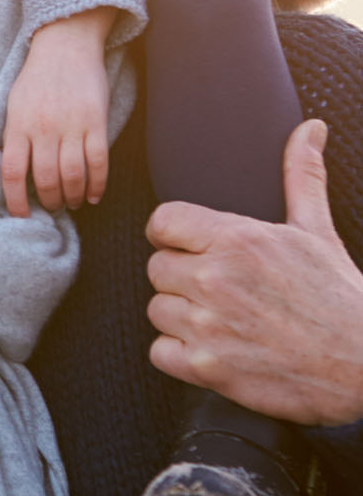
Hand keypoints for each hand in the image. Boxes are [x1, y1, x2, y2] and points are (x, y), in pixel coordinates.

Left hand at [1, 8, 113, 216]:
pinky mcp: (96, 122)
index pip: (11, 172)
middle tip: (53, 207)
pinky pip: (99, 162)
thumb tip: (13, 173)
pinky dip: (98, 185)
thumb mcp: (14, 104)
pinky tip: (94, 195)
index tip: (21, 216)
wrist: (65, 46)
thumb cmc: (36, 79)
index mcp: (18, 124)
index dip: (15, 200)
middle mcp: (43, 128)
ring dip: (73, 196)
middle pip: (45, 178)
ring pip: (73, 175)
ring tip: (72, 203)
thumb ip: (14, 136)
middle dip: (50, 201)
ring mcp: (71, 125)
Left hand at [146, 119, 362, 426]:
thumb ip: (301, 175)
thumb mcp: (317, 231)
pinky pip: (160, 352)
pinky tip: (215, 350)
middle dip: (182, 278)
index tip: (195, 249)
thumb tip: (310, 127)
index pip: (161, 222)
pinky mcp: (208, 368)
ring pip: (157, 309)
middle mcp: (215, 278)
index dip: (175, 237)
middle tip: (220, 291)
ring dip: (182, 317)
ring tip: (223, 320)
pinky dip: (180, 355)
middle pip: (156, 267)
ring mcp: (209, 325)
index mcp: (236, 239)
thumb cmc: (339, 297)